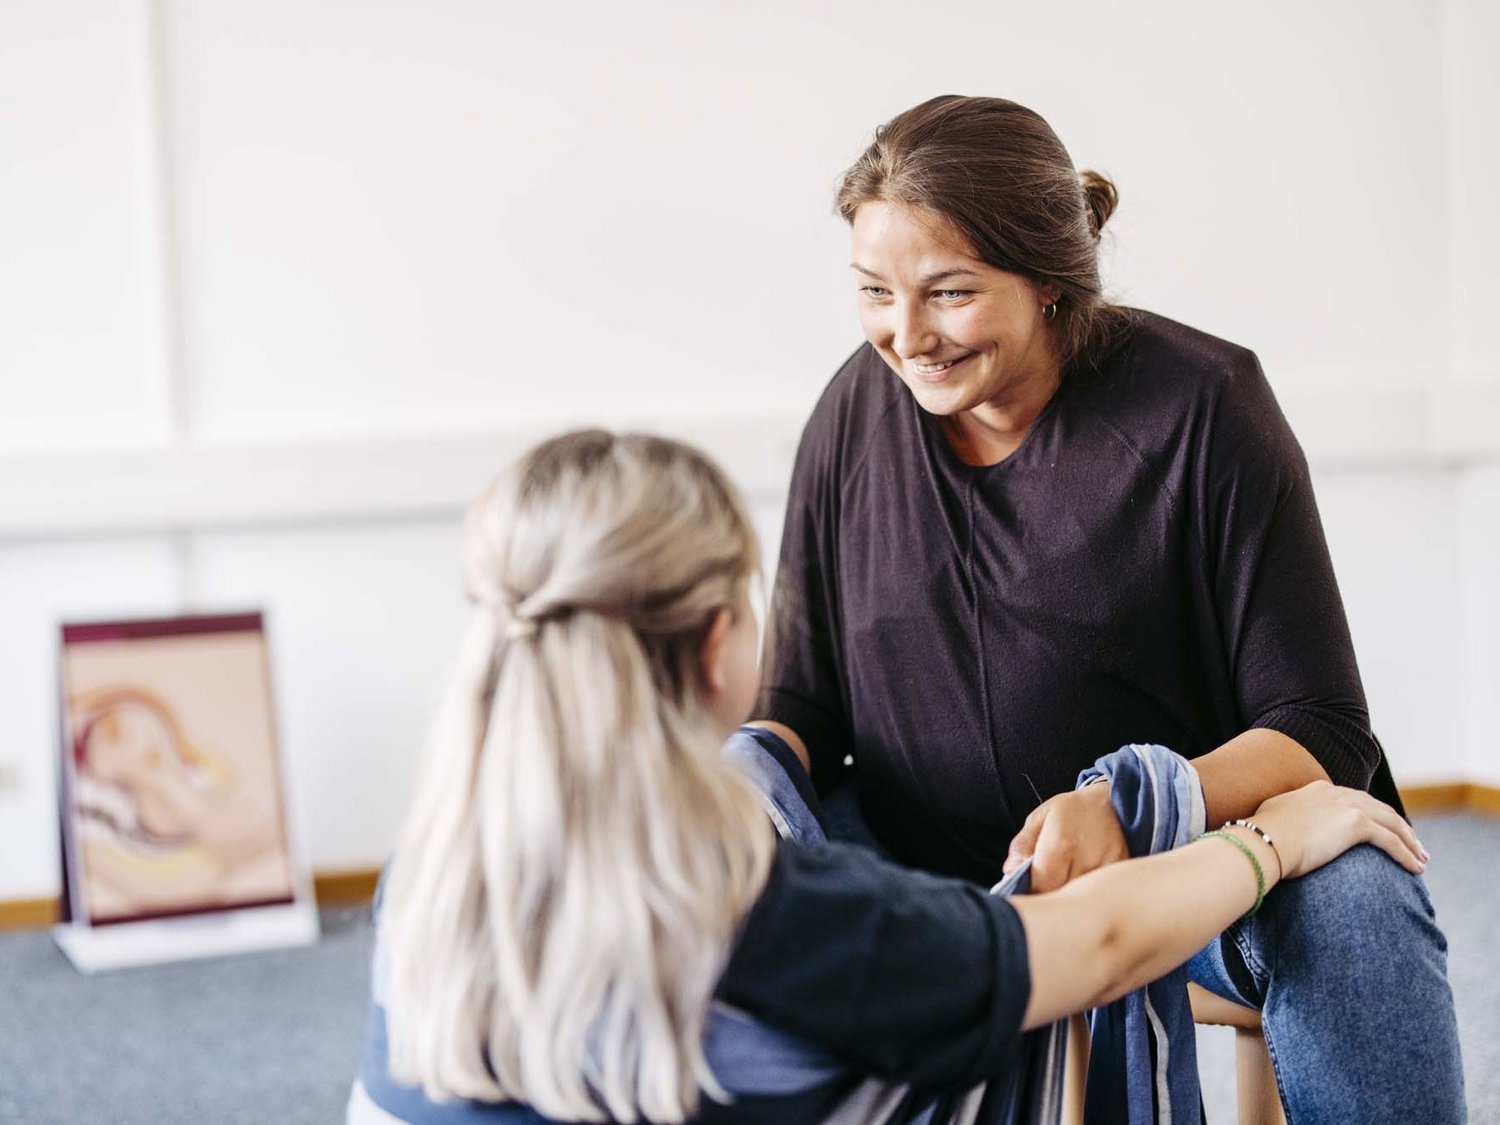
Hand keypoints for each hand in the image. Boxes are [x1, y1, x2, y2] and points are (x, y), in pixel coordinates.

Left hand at [1003, 782, 1129, 891]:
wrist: (1114, 802)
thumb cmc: (1073, 809)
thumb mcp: (1041, 817)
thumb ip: (1022, 845)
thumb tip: (1010, 871)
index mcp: (1061, 844)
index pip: (1040, 883)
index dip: (1031, 888)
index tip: (1028, 884)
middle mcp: (1086, 859)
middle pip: (1060, 894)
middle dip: (1048, 893)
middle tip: (1044, 882)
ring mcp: (1107, 870)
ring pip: (1080, 897)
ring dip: (1068, 894)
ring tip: (1065, 878)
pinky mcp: (1120, 876)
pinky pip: (1099, 895)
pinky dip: (1088, 893)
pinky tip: (1084, 880)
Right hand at [1249, 781, 1427, 879]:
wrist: (1262, 841)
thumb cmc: (1260, 837)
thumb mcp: (1274, 819)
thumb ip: (1288, 819)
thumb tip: (1284, 830)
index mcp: (1317, 790)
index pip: (1355, 800)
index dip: (1373, 815)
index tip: (1382, 829)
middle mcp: (1336, 793)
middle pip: (1379, 809)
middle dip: (1399, 827)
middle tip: (1413, 844)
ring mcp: (1347, 806)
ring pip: (1392, 823)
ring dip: (1410, 842)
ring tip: (1421, 858)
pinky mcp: (1356, 824)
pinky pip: (1391, 841)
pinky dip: (1407, 855)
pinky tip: (1416, 869)